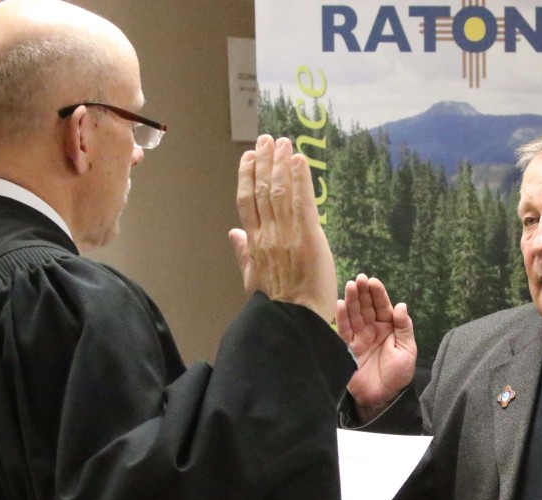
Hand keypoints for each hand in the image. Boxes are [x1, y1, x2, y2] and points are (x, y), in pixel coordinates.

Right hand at [231, 135, 336, 322]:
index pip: (247, 202)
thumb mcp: (252, 278)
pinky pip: (302, 200)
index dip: (247, 176)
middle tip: (267, 139)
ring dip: (281, 163)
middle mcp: (267, 233)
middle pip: (263, 189)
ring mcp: (287, 233)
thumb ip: (243, 253)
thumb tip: (233, 233)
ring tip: (281, 141)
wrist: (294, 318)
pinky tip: (298, 159)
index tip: (249, 157)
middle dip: (264, 161)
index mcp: (254, 243)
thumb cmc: (276, 304)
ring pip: (280, 190)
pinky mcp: (308, 235)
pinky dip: (300, 178)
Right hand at [336, 274, 417, 421]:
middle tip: (359, 279)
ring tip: (349, 286)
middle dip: (363, 292)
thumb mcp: (407, 350)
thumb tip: (401, 305)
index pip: (382, 306)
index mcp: (389, 328)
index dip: (378, 294)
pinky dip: (341, 318)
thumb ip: (404, 328)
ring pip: (355, 315)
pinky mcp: (348, 347)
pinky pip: (344, 330)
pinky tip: (340, 304)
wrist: (382, 398)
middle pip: (367, 307)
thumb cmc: (398, 375)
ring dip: (351, 300)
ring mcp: (360, 337)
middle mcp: (373, 330)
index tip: (373, 281)